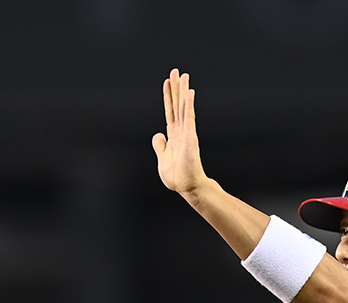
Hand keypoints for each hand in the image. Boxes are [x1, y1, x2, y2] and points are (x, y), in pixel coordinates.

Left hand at [152, 69, 209, 198]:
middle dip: (176, 87)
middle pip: (177, 104)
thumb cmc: (177, 177)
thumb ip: (159, 146)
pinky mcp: (190, 137)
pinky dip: (188, 104)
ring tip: (183, 75)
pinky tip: (189, 92)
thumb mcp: (162, 159)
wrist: (187, 186)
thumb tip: (157, 135)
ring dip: (183, 90)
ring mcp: (186, 132)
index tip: (167, 82)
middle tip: (176, 71)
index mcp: (173, 135)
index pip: (170, 111)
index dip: (168, 96)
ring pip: (184, 107)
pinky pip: (189, 117)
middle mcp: (181, 131)